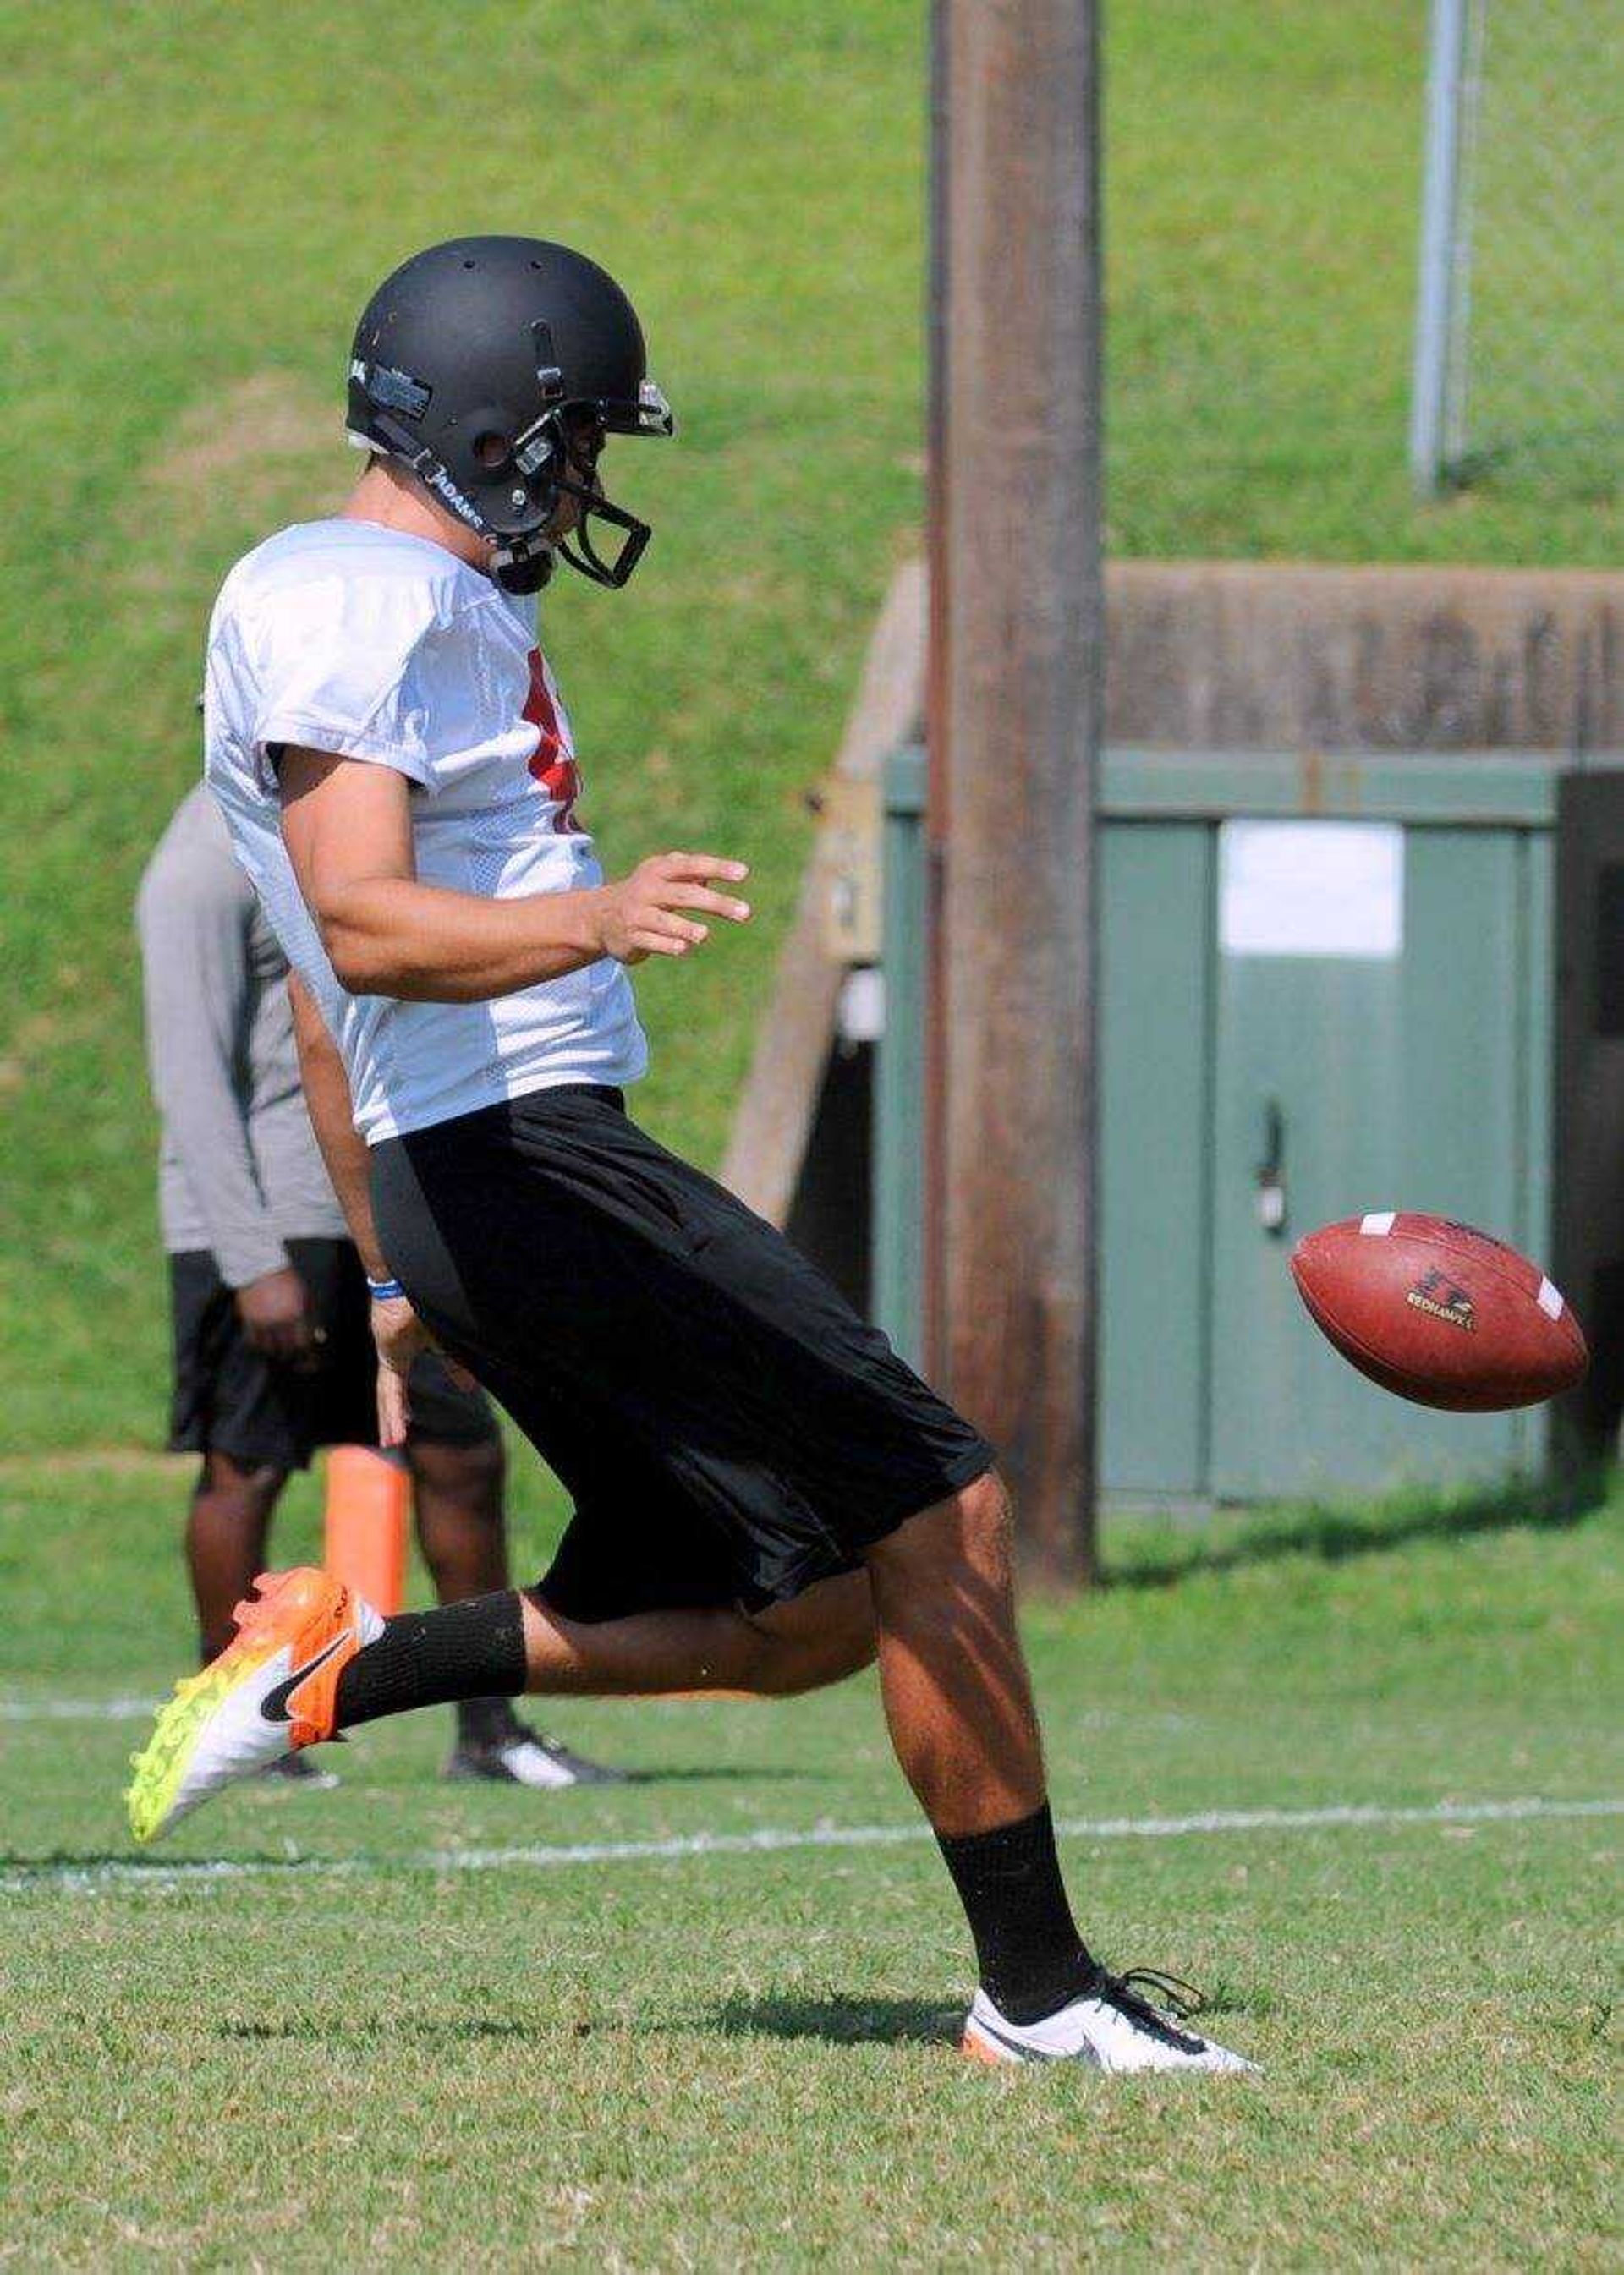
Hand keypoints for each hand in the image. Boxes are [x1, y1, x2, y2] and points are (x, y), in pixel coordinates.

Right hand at [235, 1266, 318, 1368]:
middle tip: (294, 1362)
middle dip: (292, 1358)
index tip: (310, 1365)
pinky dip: (258, 1346)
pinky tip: (262, 1346)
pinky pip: (252, 1340)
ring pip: (268, 1348)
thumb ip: (309, 1317)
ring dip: (274, 1353)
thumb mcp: (303, 1296)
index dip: (308, 1358)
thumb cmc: (286, 1280)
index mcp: (296, 1313)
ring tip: (279, 1354)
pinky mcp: (248, 1319)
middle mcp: (279, 1320)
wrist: (260, 1266)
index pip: (304, 1344)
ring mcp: (262, 1320)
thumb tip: (317, 1336)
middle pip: (286, 1349)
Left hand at [371, 1293, 476, 1449]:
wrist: (413, 1279)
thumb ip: (455, 1363)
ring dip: (391, 1420)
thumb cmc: (429, 1299)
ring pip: (387, 1395)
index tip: (404, 1419)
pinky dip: (394, 1411)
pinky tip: (394, 1430)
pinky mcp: (389, 1355)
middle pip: (390, 1392)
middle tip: (393, 1438)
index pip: (400, 1382)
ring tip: (391, 1443)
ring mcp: (388, 1353)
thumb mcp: (448, 1338)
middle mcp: (392, 1353)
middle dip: (392, 1416)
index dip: (401, 1402)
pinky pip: (389, 1390)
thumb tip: (468, 1387)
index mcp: (403, 1349)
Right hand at [595, 851, 750, 964]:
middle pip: (684, 895)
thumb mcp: (664, 877)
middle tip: (745, 912)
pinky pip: (650, 941)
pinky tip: (683, 948)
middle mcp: (648, 890)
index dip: (717, 868)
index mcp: (659, 870)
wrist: (600, 917)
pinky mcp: (631, 937)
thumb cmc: (647, 894)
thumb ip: (690, 875)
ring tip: (704, 935)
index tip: (743, 874)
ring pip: (663, 920)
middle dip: (715, 903)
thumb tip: (711, 878)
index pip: (692, 865)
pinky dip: (666, 944)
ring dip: (684, 927)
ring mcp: (637, 914)